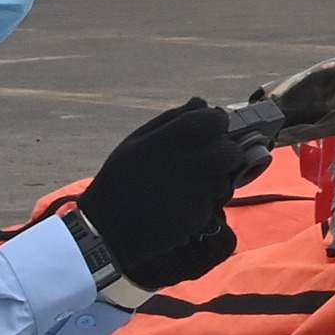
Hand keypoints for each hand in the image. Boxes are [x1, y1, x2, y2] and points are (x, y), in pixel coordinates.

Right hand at [74, 98, 265, 295]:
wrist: (105, 232)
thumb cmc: (119, 182)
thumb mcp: (133, 144)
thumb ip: (170, 120)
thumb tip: (202, 102)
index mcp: (160, 144)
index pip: (211, 121)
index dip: (217, 122)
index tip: (211, 129)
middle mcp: (178, 168)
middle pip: (229, 152)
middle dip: (228, 152)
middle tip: (214, 157)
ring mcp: (189, 196)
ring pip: (225, 180)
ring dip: (218, 178)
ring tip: (192, 183)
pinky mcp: (194, 219)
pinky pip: (213, 204)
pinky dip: (204, 202)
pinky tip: (181, 204)